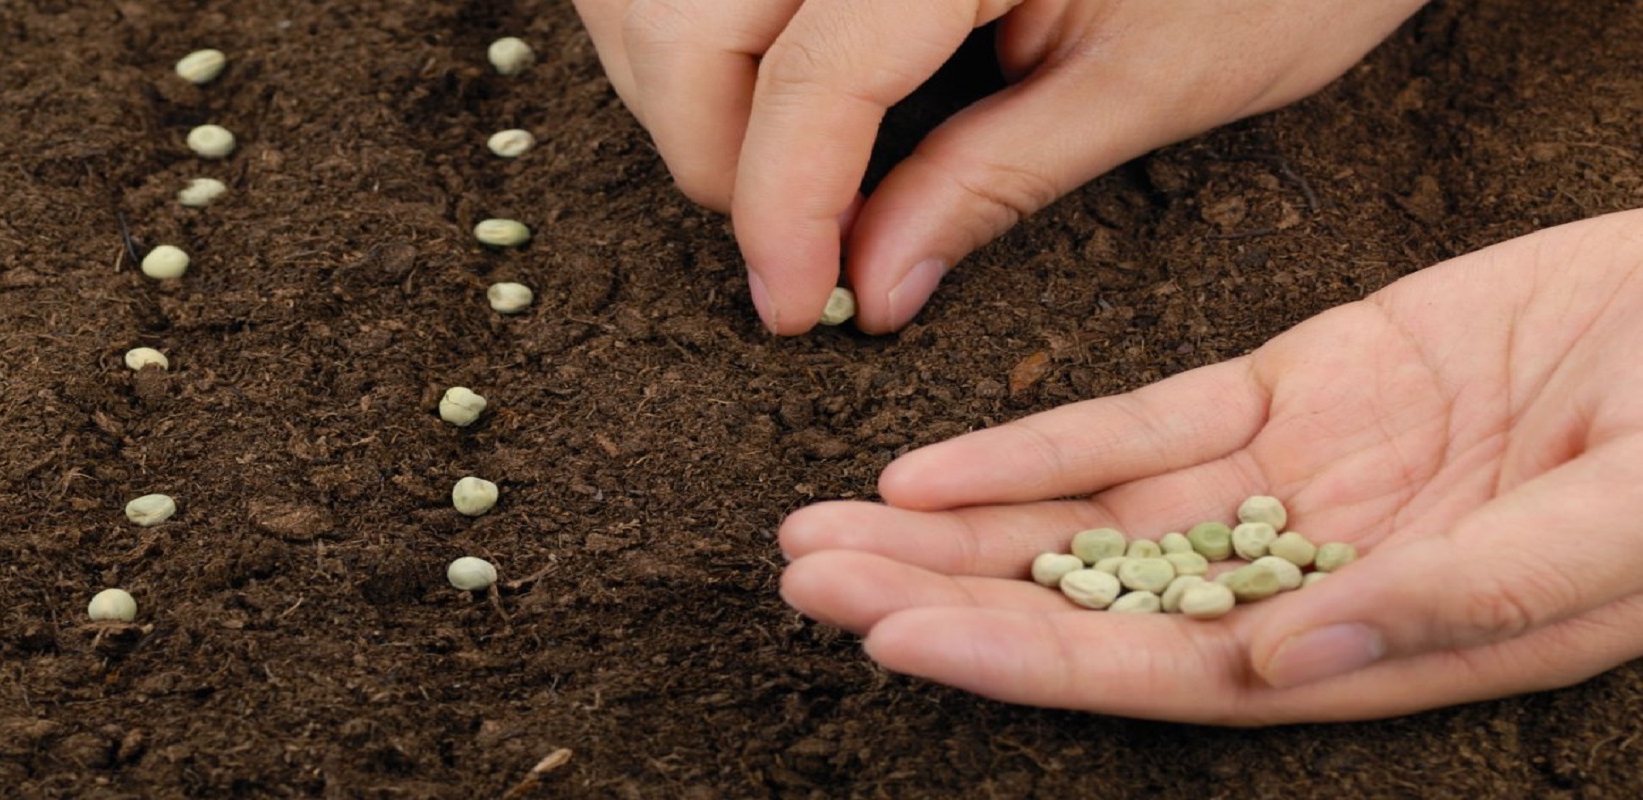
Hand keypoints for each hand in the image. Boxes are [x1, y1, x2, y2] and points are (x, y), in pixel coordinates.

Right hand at [573, 0, 1427, 333]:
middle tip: (789, 239)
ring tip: (778, 158)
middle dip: (706, 145)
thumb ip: (987, 180)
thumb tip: (866, 282)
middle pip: (684, 15)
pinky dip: (702, 21)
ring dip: (684, 74)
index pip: (812, 71)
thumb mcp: (1149, 81)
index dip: (778, 207)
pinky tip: (767, 72)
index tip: (789, 306)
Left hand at [778, 209, 1642, 723]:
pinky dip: (1040, 440)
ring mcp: (1293, 481)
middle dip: (942, 595)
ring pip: (1089, 515)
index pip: (1166, 675)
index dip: (1026, 660)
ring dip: (954, 525)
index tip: (894, 639)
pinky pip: (1147, 420)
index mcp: (1380, 650)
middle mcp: (1308, 580)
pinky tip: (935, 462)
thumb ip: (1460, 600)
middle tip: (804, 582)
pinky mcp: (1298, 386)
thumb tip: (1285, 662)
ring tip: (824, 530)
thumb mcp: (1625, 530)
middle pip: (1091, 602)